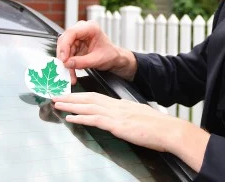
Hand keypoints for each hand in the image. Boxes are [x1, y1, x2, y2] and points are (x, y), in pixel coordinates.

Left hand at [52, 92, 209, 171]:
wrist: (168, 130)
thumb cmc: (158, 127)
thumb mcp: (141, 118)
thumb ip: (129, 117)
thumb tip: (123, 121)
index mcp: (122, 105)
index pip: (97, 97)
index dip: (82, 96)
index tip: (70, 96)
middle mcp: (117, 106)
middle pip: (89, 98)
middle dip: (71, 97)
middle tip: (56, 95)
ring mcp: (117, 114)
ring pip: (88, 106)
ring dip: (71, 104)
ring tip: (57, 103)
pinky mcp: (117, 125)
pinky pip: (95, 119)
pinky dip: (80, 117)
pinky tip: (70, 117)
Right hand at [56, 20, 136, 83]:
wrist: (114, 58)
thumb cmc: (110, 55)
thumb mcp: (97, 60)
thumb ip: (82, 62)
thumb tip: (67, 64)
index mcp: (90, 28)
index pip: (71, 32)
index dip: (65, 45)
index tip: (63, 59)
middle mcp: (82, 30)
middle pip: (65, 40)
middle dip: (63, 56)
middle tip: (64, 68)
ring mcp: (78, 37)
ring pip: (64, 49)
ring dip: (66, 63)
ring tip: (70, 75)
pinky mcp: (75, 45)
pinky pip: (67, 54)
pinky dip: (68, 64)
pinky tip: (71, 73)